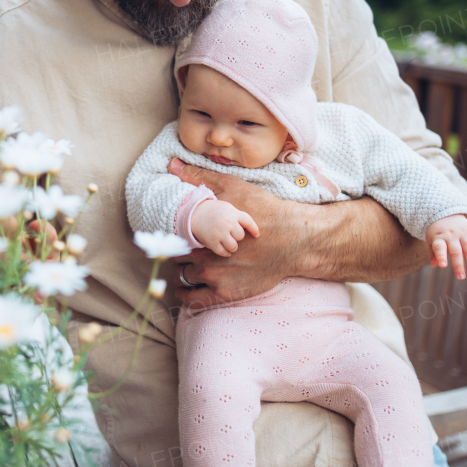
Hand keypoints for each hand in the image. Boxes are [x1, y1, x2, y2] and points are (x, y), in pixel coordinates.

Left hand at [168, 158, 302, 308]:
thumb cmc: (265, 210)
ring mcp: (215, 280)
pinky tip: (186, 290)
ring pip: (184, 280)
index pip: (174, 239)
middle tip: (185, 251)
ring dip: (183, 274)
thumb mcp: (232, 187)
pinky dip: (187, 296)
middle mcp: (204, 259)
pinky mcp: (227, 294)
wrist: (294, 239)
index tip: (180, 235)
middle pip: (178, 260)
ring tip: (188, 268)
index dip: (175, 236)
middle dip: (179, 255)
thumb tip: (173, 164)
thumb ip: (200, 177)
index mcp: (202, 234)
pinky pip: (195, 301)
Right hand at [190, 198, 258, 256]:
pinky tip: (226, 251)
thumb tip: (253, 229)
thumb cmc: (214, 211)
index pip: (248, 222)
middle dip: (237, 236)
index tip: (256, 235)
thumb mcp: (227, 208)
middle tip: (231, 234)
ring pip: (234, 246)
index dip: (254, 229)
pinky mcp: (211, 242)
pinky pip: (223, 252)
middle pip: (241, 236)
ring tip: (230, 244)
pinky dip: (226, 253)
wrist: (194, 213)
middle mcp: (227, 223)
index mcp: (232, 213)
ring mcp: (219, 233)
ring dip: (233, 247)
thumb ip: (238, 216)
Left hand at [424, 214, 466, 279]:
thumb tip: (435, 265)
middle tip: (460, 277)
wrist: (445, 214)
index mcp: (440, 238)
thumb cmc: (438, 233)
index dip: (441, 256)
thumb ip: (434, 252)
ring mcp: (463, 233)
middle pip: (456, 251)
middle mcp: (451, 235)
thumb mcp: (431, 240)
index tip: (443, 266)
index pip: (439, 248)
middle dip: (458, 265)